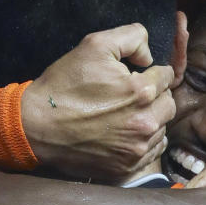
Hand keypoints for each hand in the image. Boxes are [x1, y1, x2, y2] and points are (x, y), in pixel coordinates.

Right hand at [21, 25, 175, 180]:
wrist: (36, 126)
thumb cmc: (63, 85)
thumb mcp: (94, 45)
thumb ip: (132, 37)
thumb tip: (150, 55)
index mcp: (141, 92)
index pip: (168, 76)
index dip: (153, 72)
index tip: (137, 75)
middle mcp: (144, 123)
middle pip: (169, 104)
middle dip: (156, 96)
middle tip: (132, 95)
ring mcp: (136, 149)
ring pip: (162, 128)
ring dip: (151, 119)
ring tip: (127, 114)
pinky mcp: (126, 167)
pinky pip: (152, 151)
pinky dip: (144, 141)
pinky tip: (125, 133)